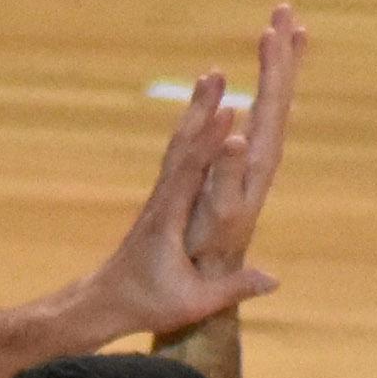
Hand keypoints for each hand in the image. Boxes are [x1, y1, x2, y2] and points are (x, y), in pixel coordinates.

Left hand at [83, 10, 305, 338]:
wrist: (102, 303)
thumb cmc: (145, 305)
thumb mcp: (192, 303)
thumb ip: (232, 289)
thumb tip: (274, 279)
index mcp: (167, 220)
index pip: (190, 173)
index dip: (209, 142)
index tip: (229, 111)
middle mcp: (162, 199)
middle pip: (182, 145)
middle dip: (201, 109)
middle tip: (217, 73)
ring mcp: (160, 196)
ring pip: (178, 145)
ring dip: (196, 110)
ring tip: (213, 76)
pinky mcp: (161, 199)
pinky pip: (178, 155)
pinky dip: (192, 129)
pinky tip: (202, 113)